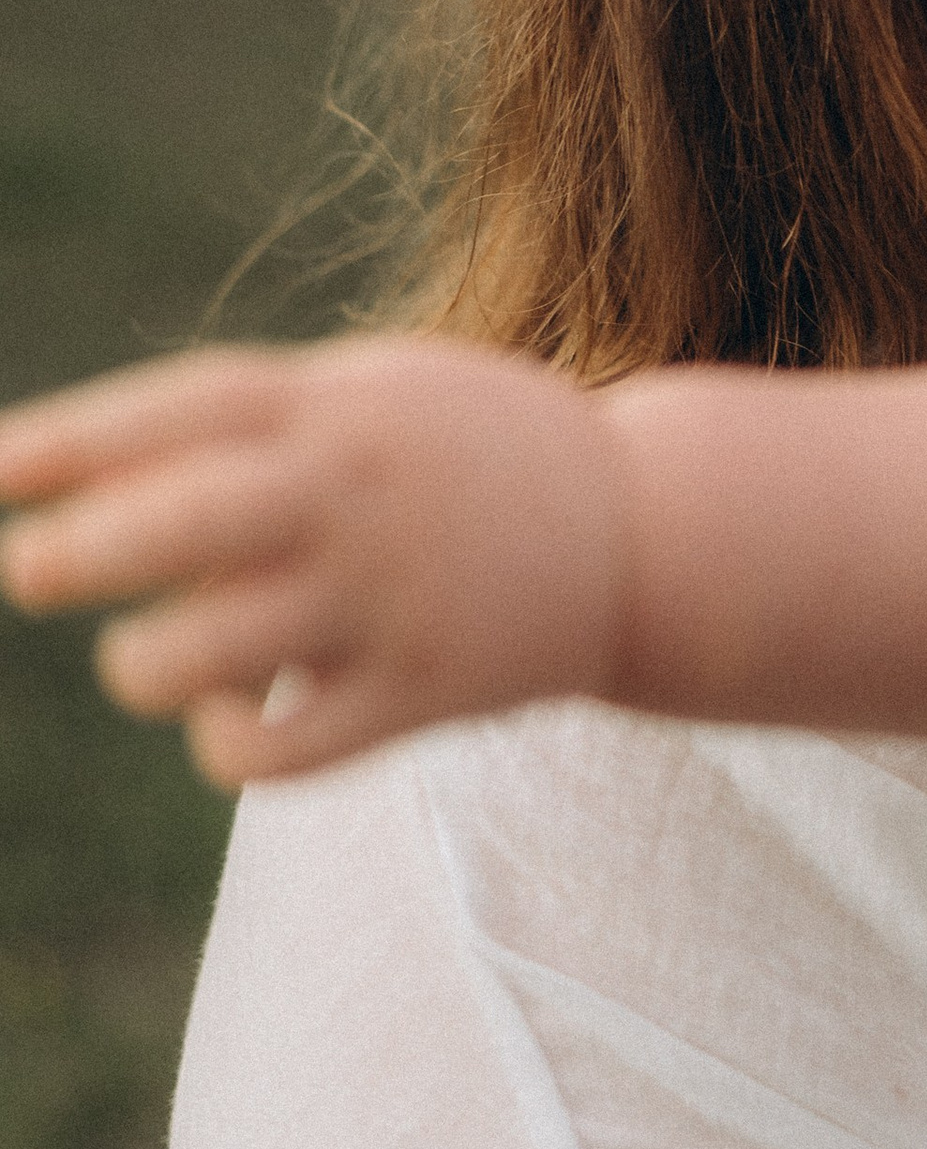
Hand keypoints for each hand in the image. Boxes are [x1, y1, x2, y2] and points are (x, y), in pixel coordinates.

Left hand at [0, 336, 635, 781]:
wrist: (643, 530)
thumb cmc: (466, 454)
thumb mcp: (373, 396)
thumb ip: (249, 429)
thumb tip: (80, 490)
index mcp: (340, 409)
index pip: (183, 410)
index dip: (73, 439)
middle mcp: (357, 497)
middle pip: (182, 521)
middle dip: (77, 552)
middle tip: (30, 571)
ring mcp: (389, 600)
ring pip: (205, 653)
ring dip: (147, 664)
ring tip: (152, 657)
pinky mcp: (419, 696)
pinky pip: (277, 751)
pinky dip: (229, 743)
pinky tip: (236, 716)